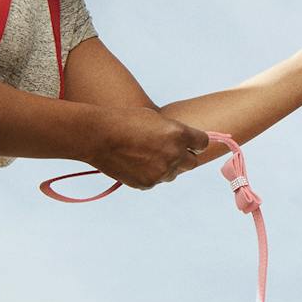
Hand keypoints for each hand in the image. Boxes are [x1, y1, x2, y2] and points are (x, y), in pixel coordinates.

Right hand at [88, 106, 212, 189]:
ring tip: (146, 156)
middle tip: (167, 151)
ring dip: (166, 167)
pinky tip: (135, 163)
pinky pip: (156, 181)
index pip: (203, 143)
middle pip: (192, 162)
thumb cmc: (125, 121)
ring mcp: (161, 171)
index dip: (196, 143)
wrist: (99, 136)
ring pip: (173, 174)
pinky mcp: (148, 183)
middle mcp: (174, 154)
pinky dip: (150, 175)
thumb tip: (183, 143)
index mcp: (179, 134)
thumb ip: (173, 132)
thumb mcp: (155, 118)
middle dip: (183, 157)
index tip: (190, 143)